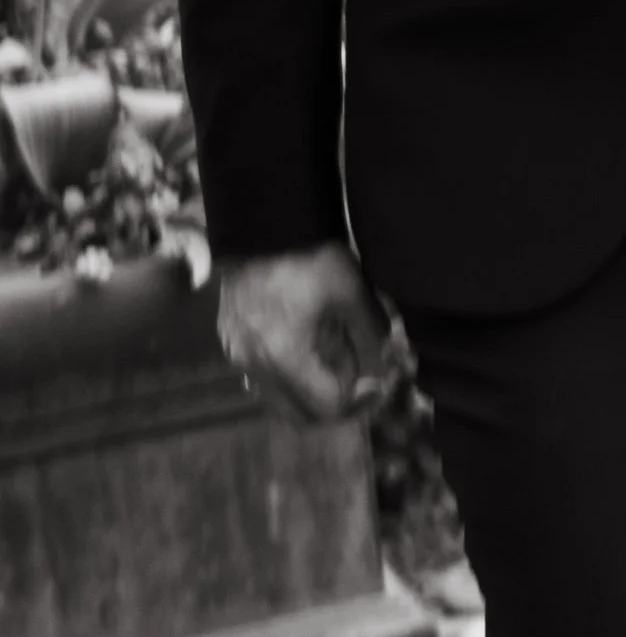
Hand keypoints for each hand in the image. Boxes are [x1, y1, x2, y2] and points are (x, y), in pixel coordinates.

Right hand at [217, 243, 390, 423]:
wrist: (263, 221)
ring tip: (332, 354)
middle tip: (359, 378)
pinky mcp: (230, 340)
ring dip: (309, 389)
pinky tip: (307, 345)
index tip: (378, 381)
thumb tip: (385, 362)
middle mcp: (255, 364)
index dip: (359, 401)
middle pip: (300, 414)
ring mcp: (237, 354)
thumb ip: (373, 334)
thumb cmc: (311, 255)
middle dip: (334, 402)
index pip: (328, 408)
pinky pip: (262, 377)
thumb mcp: (354, 292)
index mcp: (285, 356)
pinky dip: (288, 374)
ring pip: (279, 399)